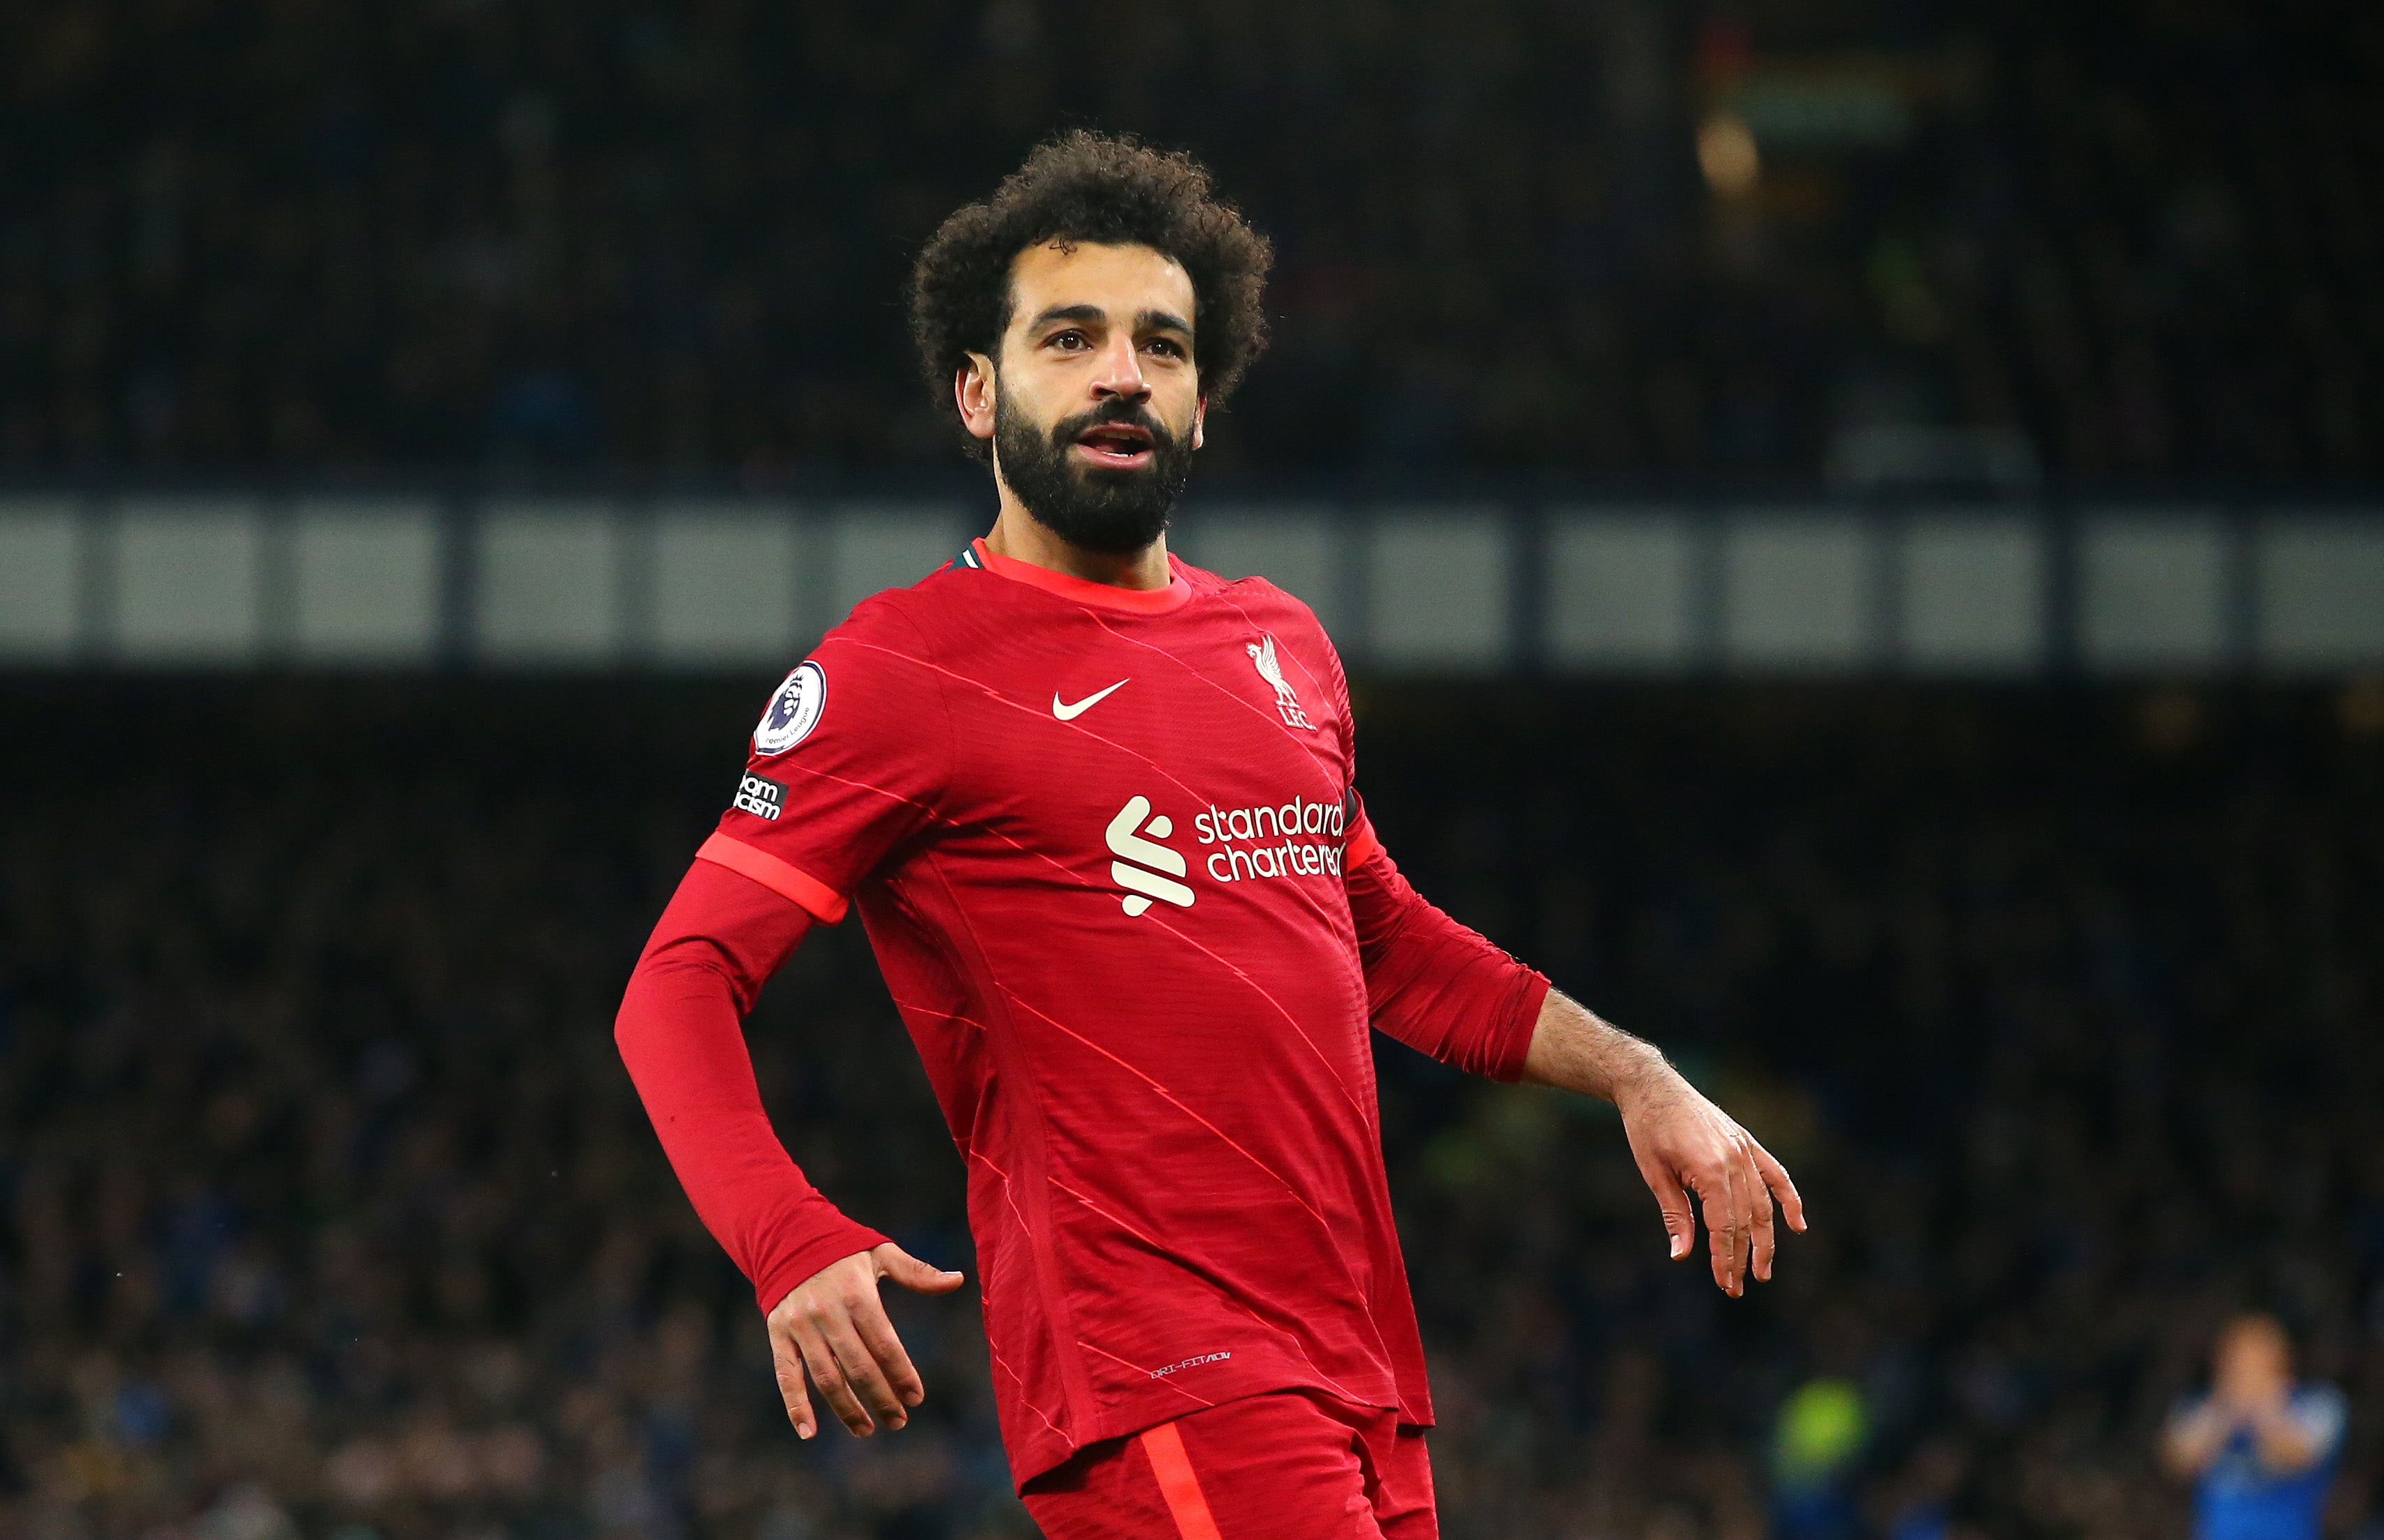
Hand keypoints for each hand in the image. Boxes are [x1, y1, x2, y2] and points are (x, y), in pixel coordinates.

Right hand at [767, 1243, 964, 1438]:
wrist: (787, 1236)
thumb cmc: (844, 1248)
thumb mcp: (881, 1253)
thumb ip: (918, 1272)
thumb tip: (958, 1280)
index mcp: (857, 1294)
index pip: (885, 1344)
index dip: (902, 1374)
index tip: (916, 1397)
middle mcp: (827, 1313)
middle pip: (858, 1367)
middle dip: (881, 1398)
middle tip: (899, 1421)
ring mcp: (800, 1326)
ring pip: (826, 1378)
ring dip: (847, 1409)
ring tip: (867, 1429)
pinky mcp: (779, 1334)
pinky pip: (786, 1375)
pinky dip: (795, 1406)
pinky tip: (808, 1432)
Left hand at [1616, 1067, 1804, 1295]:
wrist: (1652, 1085)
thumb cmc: (1647, 1129)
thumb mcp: (1654, 1174)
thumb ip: (1675, 1215)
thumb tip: (1682, 1256)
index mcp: (1710, 1169)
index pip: (1724, 1226)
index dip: (1724, 1258)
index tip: (1723, 1283)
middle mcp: (1734, 1160)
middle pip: (1745, 1221)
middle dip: (1740, 1258)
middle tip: (1735, 1288)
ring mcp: (1744, 1149)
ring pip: (1762, 1204)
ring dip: (1765, 1240)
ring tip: (1763, 1270)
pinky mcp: (1746, 1141)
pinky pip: (1775, 1174)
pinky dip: (1789, 1199)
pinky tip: (1797, 1225)